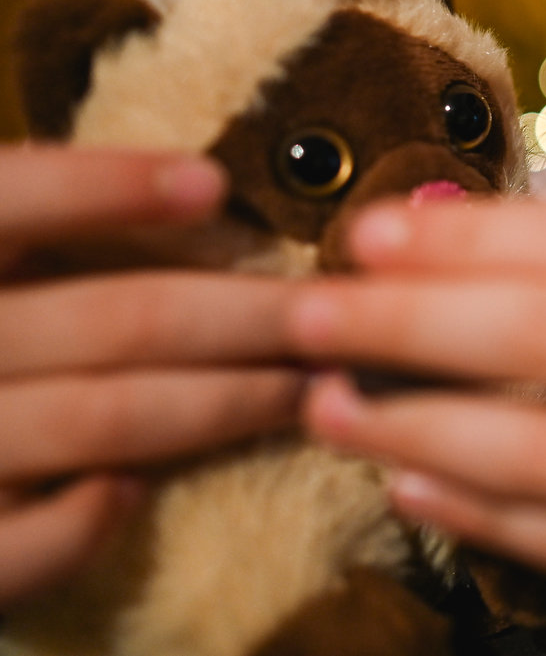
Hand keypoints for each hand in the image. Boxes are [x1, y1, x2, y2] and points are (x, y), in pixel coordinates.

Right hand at [0, 145, 303, 607]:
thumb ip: (17, 230)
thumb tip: (173, 192)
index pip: (11, 198)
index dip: (108, 185)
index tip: (212, 183)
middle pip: (117, 319)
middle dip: (247, 316)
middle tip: (335, 312)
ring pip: (111, 418)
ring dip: (228, 403)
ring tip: (310, 388)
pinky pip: (28, 541)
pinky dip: (89, 518)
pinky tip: (135, 492)